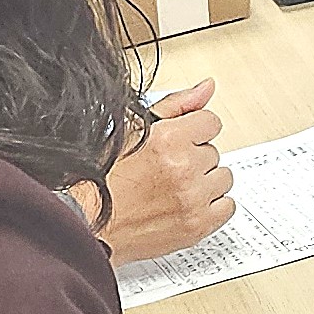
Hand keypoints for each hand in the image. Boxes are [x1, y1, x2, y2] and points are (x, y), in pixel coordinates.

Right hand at [92, 80, 231, 261]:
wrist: (86, 220)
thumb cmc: (100, 177)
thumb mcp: (133, 128)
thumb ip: (177, 105)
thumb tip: (206, 87)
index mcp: (170, 139)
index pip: (211, 123)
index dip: (192, 132)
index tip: (178, 144)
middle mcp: (184, 169)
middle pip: (213, 152)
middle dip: (193, 158)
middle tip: (164, 170)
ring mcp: (193, 199)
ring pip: (222, 178)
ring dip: (204, 182)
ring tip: (173, 188)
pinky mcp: (197, 226)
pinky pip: (227, 207)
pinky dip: (211, 206)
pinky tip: (187, 204)